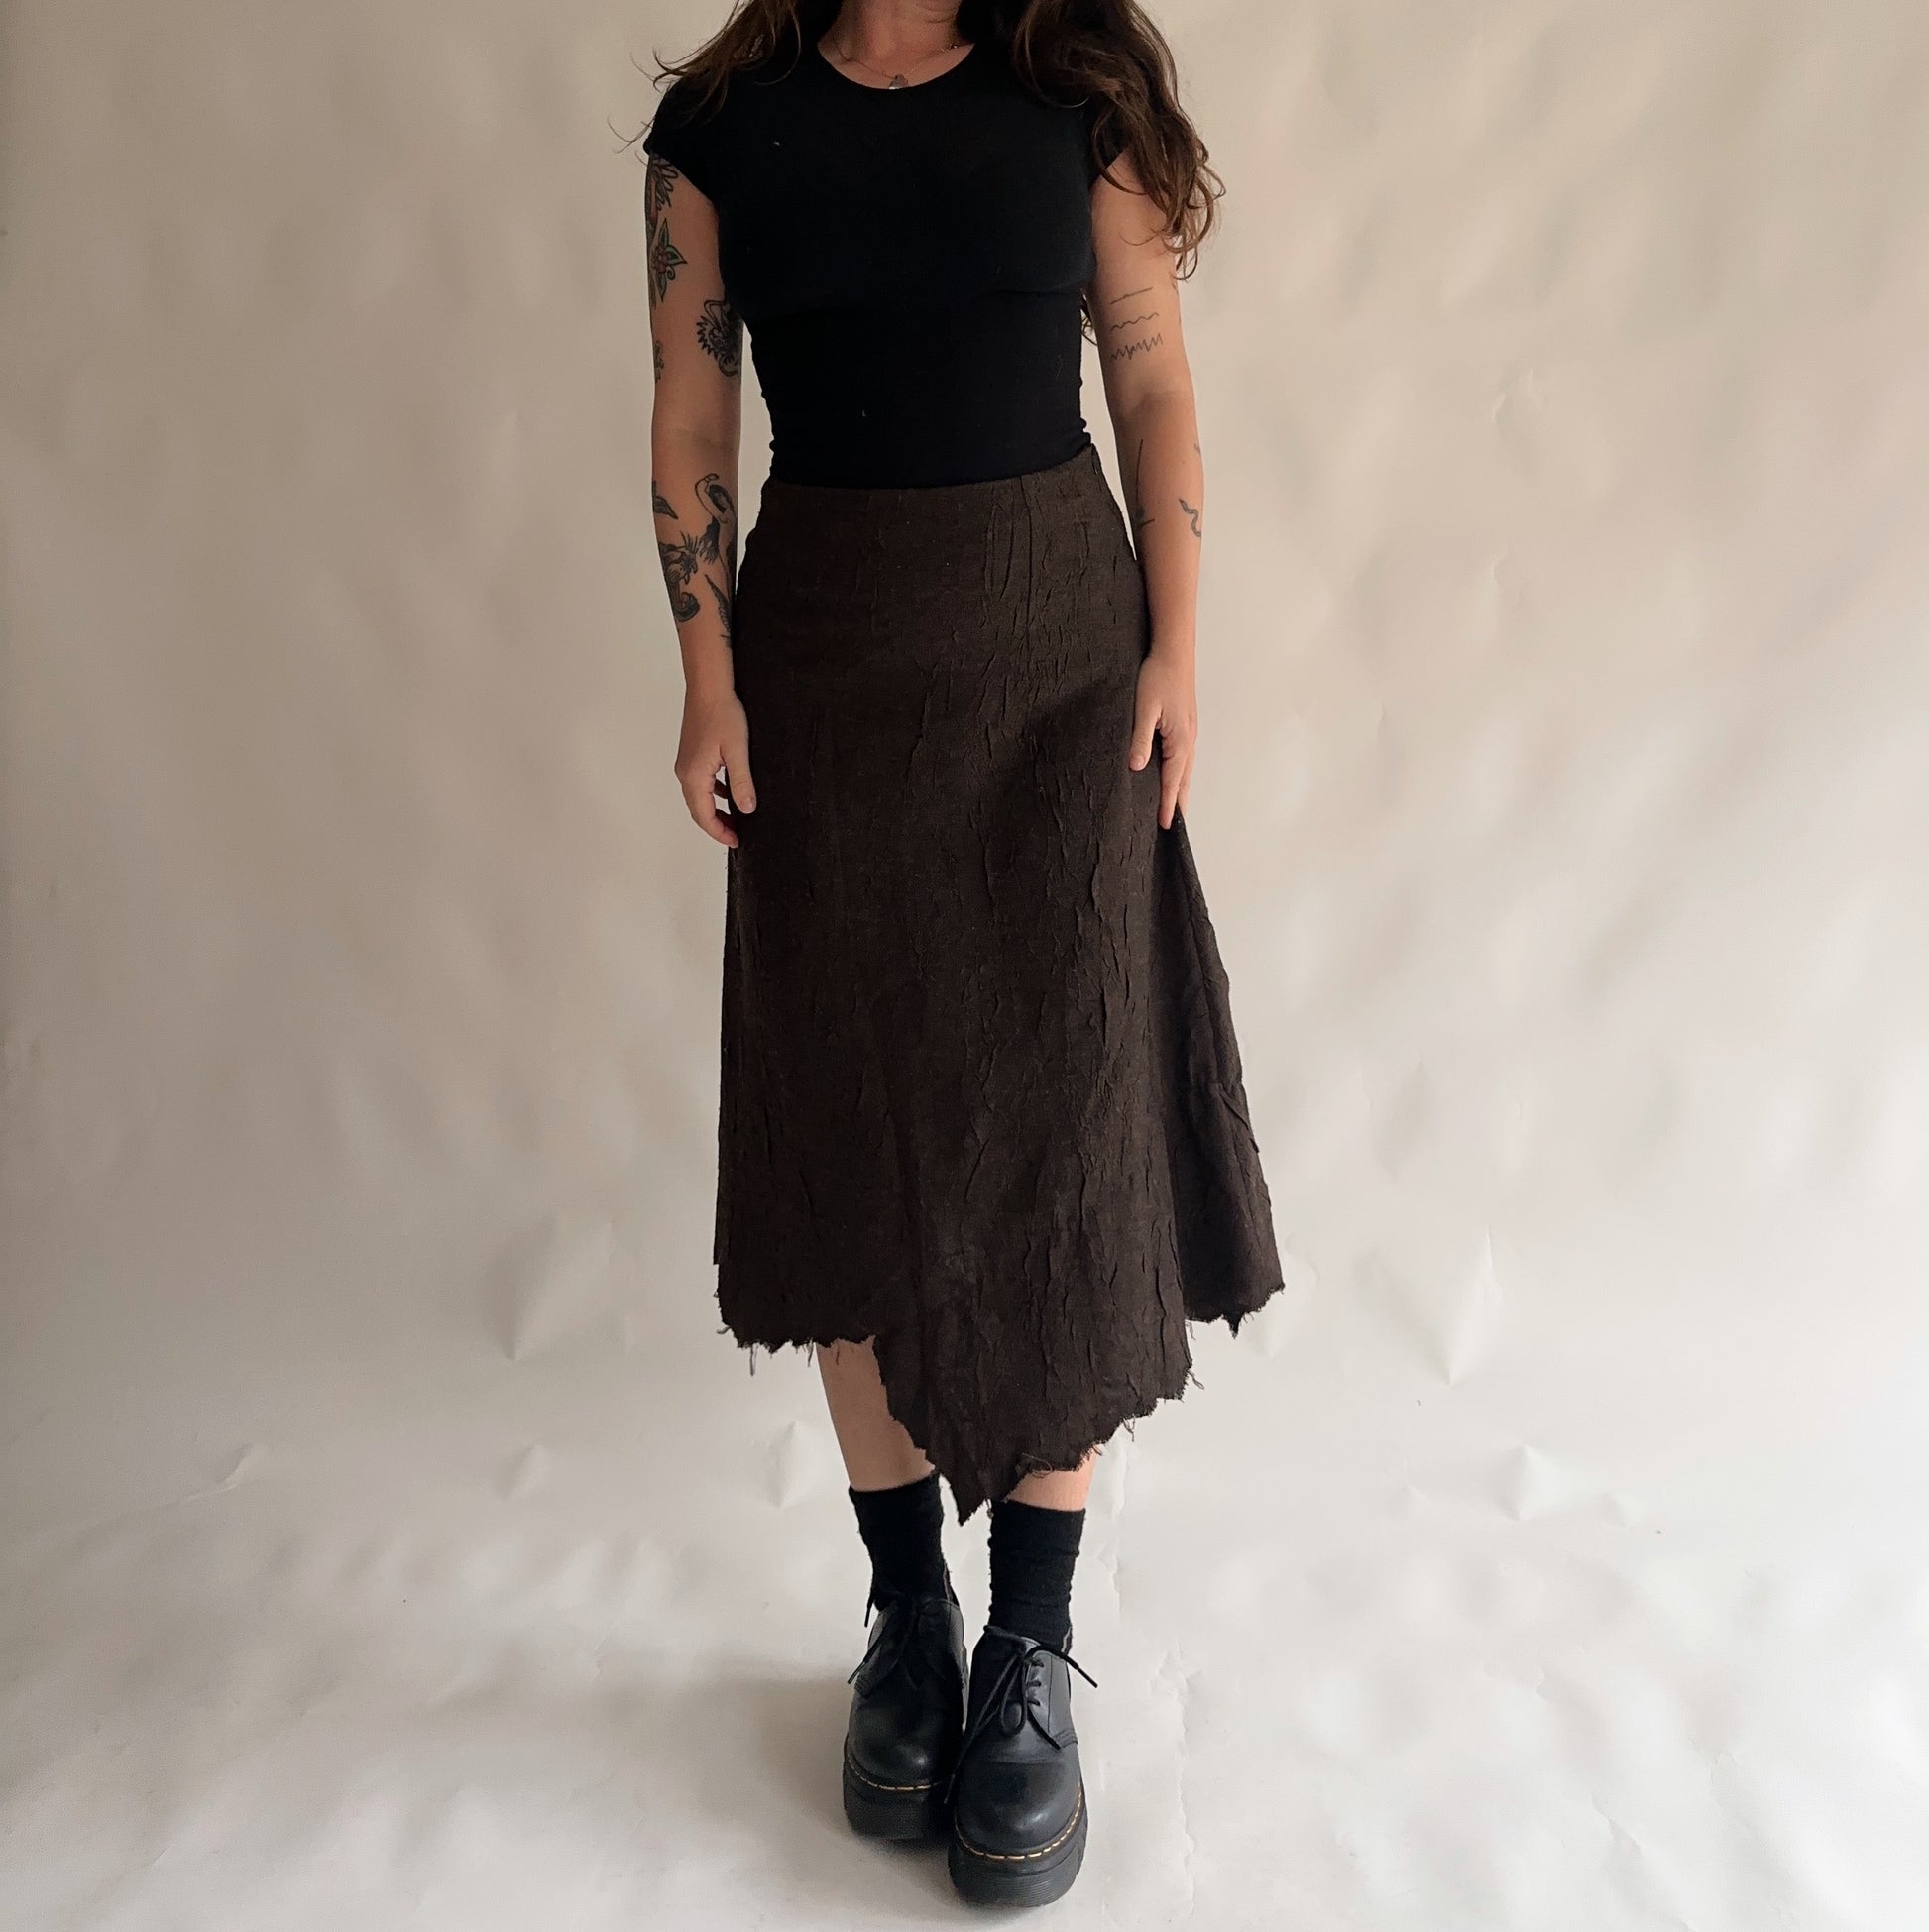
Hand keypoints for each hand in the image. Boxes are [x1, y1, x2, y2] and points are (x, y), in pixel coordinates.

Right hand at [675, 684, 755, 846]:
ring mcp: (686, 763)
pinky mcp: (692, 754)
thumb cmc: (722, 714)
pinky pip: (701, 782)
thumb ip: (742, 783)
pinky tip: (730, 790)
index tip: (737, 841)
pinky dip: (715, 792)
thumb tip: (747, 809)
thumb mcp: (738, 752)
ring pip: (699, 796)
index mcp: (694, 776)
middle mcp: (685, 772)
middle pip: (698, 810)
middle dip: (717, 825)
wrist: (708, 686)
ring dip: (716, 810)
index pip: (704, 816)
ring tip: (737, 817)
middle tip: (738, 835)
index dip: (720, 832)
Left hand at [1127, 649, 1196, 829]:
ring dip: (1182, 789)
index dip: (1168, 804)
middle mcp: (1189, 740)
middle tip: (1175, 826)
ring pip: (1187, 769)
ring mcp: (1190, 732)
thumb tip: (1136, 768)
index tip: (1165, 825)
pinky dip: (1182, 773)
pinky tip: (1176, 774)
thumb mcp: (1144, 709)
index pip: (1173, 781)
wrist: (1174, 651)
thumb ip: (1140, 739)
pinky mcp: (1186, 724)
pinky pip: (1186, 757)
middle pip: (1184, 780)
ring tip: (1177, 808)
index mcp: (1179, 741)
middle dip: (1179, 803)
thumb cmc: (1157, 676)